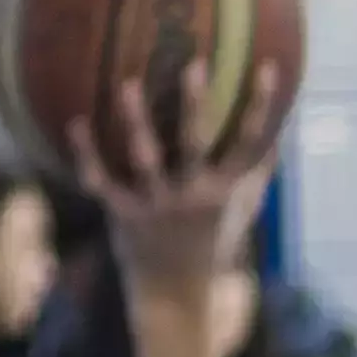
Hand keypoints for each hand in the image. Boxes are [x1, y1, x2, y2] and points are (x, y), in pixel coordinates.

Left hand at [77, 56, 283, 287]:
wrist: (176, 293)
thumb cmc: (211, 241)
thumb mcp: (243, 207)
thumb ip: (259, 169)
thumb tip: (279, 126)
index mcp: (224, 189)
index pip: (248, 143)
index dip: (260, 107)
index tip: (266, 67)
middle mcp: (193, 195)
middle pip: (195, 144)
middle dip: (195, 105)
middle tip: (192, 63)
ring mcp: (157, 205)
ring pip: (146, 159)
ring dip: (137, 122)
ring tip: (126, 83)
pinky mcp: (125, 216)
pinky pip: (102, 181)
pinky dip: (87, 154)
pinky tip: (77, 121)